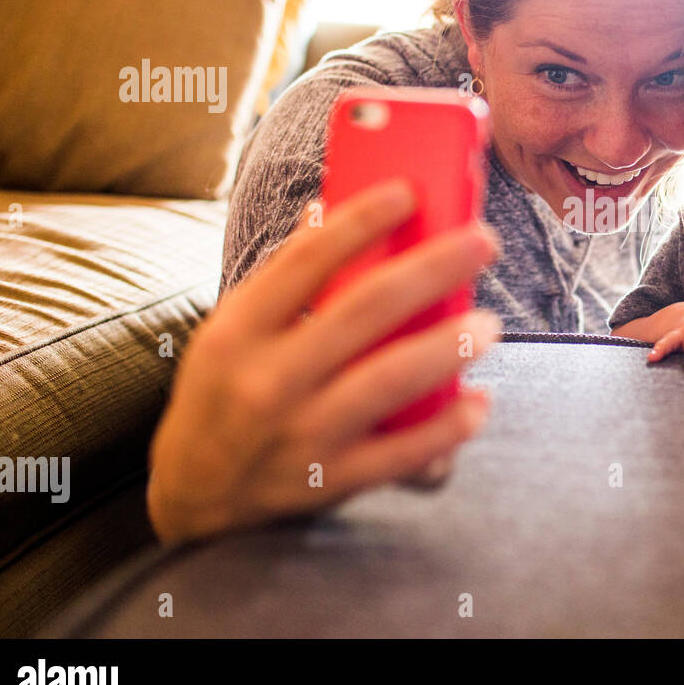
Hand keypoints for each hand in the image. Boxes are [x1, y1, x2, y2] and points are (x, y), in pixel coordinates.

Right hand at [147, 179, 501, 543]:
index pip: (306, 261)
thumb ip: (283, 279)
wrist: (194, 491)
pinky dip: (446, 429)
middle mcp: (267, 379)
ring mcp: (300, 432)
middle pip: (364, 310)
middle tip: (483, 241)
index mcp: (238, 329)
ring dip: (449, 348)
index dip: (361, 221)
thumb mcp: (233, 330)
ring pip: (389, 380)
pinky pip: (400, 455)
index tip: (408, 192)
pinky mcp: (329, 480)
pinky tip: (478, 401)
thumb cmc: (225, 391)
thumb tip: (329, 210)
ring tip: (489, 324)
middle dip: (433, 269)